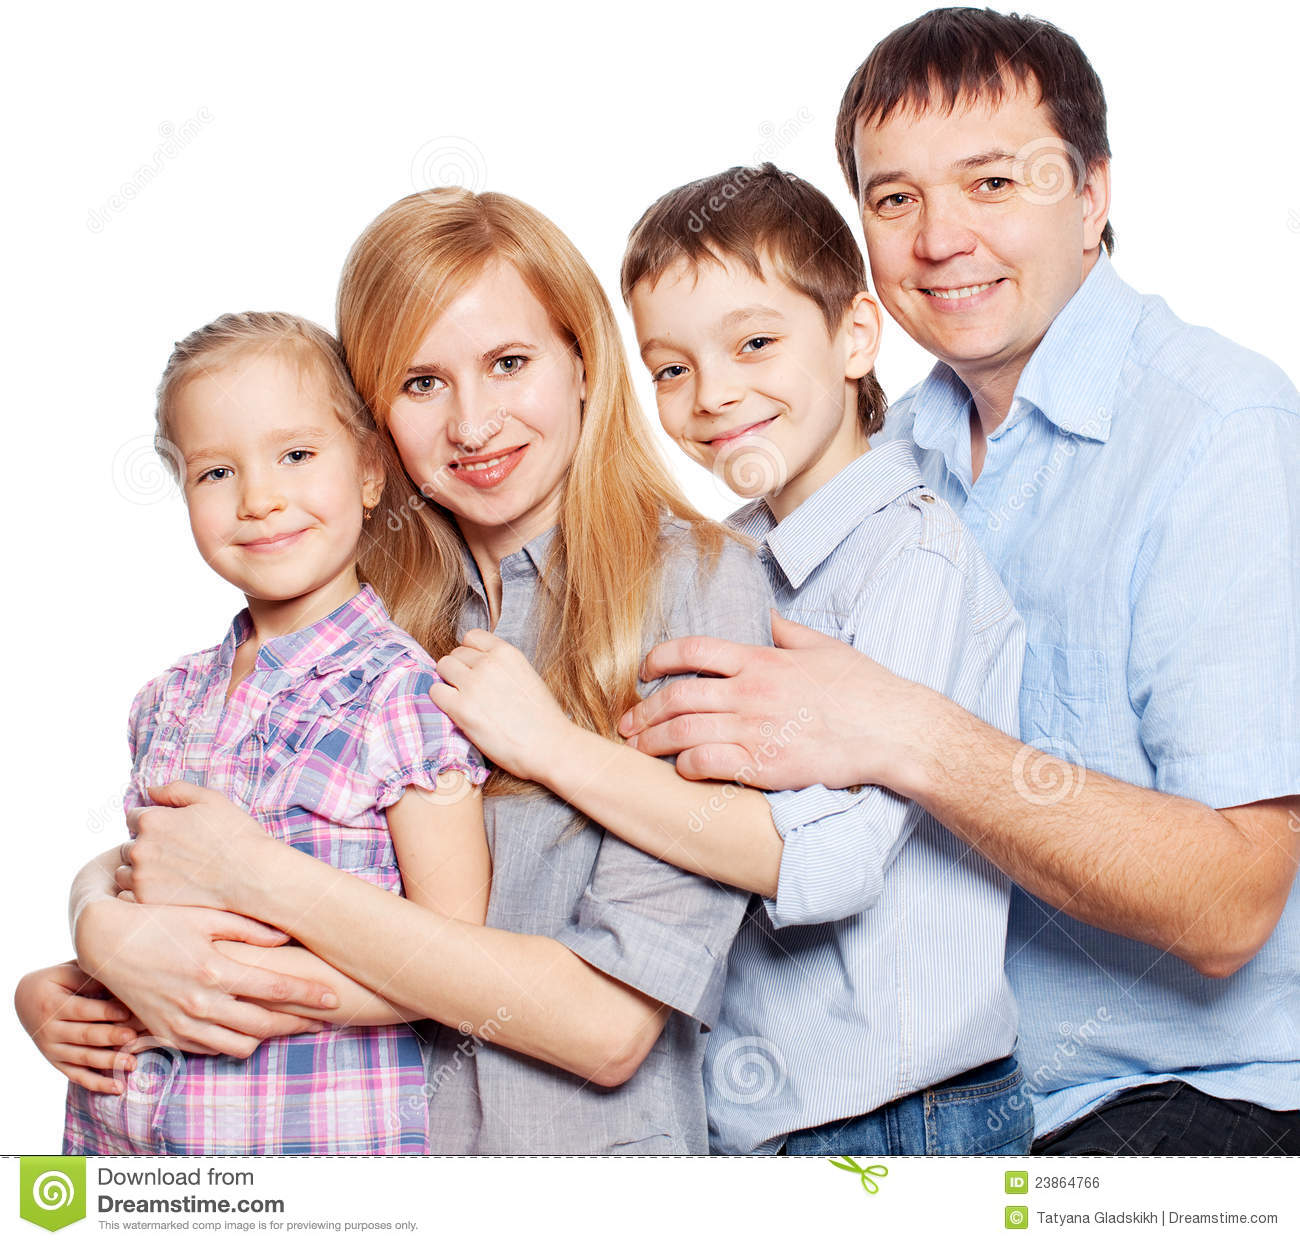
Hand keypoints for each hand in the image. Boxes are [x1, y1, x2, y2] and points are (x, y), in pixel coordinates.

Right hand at [15, 961, 141, 1093]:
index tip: (128, 1012)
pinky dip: (97, 1083)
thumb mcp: (67, 973)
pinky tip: (118, 1088)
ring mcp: (52, 1049)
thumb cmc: (57, 981)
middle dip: (110, 1037)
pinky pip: (77, 1076)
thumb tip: (120, 981)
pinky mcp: (57, 1062)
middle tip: (133, 1038)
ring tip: (132, 1064)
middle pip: (85, 1035)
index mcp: (53, 1005)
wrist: (26, 999)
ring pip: (83, 1058)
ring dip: (108, 1062)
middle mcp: (51, 1030)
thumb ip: (89, 978)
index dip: (105, 1011)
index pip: (83, 1010)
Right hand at [73, 898, 335, 1058]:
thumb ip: (249, 929)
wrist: (107, 943)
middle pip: (264, 1025)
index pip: (275, 989)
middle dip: (299, 1022)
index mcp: (214, 970)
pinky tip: (248, 1027)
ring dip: (268, 1037)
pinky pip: (210, 1050)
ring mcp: (181, 1024)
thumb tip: (287, 938)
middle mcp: (199, 1003)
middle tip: (323, 1017)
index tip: (334, 997)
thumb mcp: (206, 915)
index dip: (309, 995)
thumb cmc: (160, 921)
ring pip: (239, 1046)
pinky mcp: (166, 1036)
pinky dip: (233, 1042)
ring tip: (289, 1024)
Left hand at [118, 781, 270, 910]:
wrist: (252, 876)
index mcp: (152, 820)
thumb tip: (150, 789)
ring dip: (139, 871)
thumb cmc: (236, 836)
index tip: (171, 832)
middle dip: (145, 848)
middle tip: (174, 855)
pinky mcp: (146, 901)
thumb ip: (176, 790)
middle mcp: (140, 848)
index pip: (133, 817)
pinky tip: (166, 890)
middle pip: (126, 845)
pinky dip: (140, 893)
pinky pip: (128, 896)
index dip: (152, 822)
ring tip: (169, 875)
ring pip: (124, 872)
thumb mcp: (211, 800)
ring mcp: (141, 877)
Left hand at [431, 629, 573, 782]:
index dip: (470, 653)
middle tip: (468, 690)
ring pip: (442, 668)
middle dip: (459, 670)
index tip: (474, 668)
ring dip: (448, 682)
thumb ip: (503, 667)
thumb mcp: (527, 676)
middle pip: (455, 654)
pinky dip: (441, 700)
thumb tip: (480, 669)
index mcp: (507, 653)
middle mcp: (487, 663)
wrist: (550, 746)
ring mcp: (472, 684)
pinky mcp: (461, 708)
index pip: (472, 637)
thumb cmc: (543, 719)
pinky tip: (456, 712)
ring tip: (461, 700)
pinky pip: (435, 692)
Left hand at [617, 610, 927, 790]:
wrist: (893, 730)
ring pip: (683, 732)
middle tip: (627, 723)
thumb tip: (769, 618)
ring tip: (637, 749)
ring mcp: (755, 730)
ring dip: (653, 741)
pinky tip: (680, 769)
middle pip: (677, 696)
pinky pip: (707, 764)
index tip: (644, 672)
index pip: (693, 651)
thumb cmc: (864, 688)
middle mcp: (751, 692)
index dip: (658, 659)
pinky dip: (685, 766)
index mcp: (761, 659)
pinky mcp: (765, 766)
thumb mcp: (824, 647)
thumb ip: (788, 633)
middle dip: (643, 711)